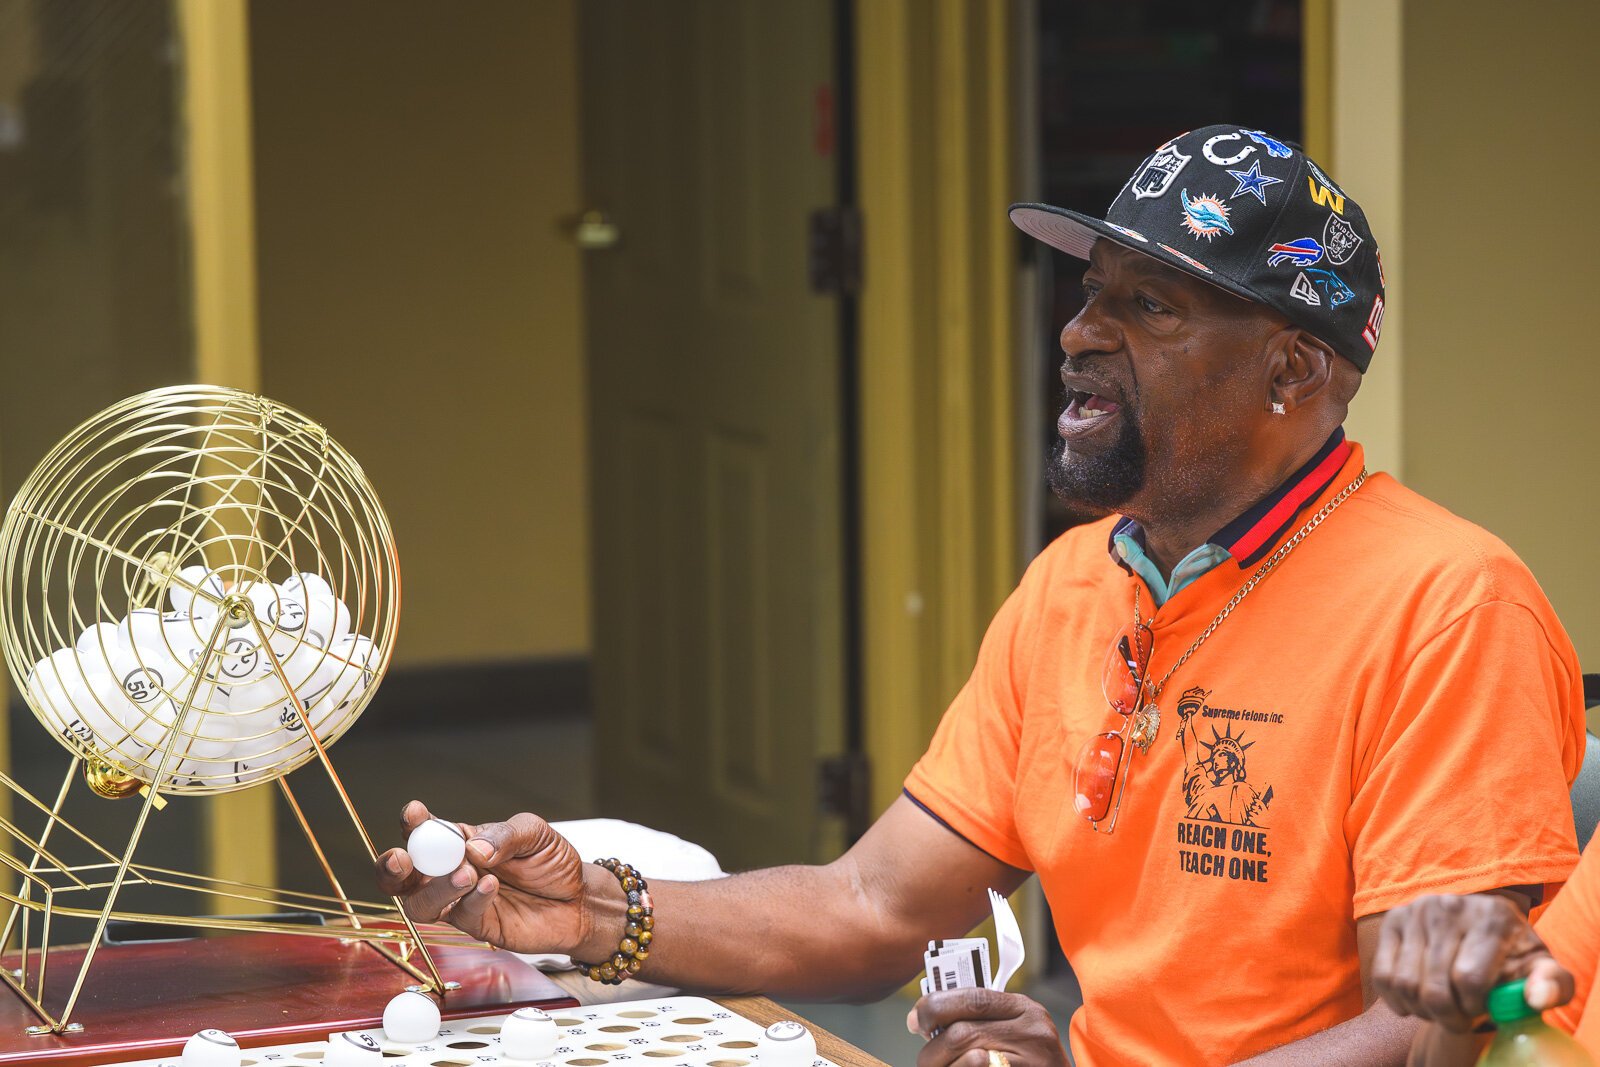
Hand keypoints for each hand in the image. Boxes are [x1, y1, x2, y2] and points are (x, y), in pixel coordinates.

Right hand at [373, 800, 591, 953]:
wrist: (579, 899)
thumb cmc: (552, 862)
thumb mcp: (534, 834)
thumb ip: (504, 836)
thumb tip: (473, 848)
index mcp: (461, 842)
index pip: (425, 832)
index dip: (413, 824)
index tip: (414, 814)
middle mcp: (452, 871)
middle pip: (404, 875)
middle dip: (391, 867)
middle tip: (401, 859)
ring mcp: (461, 901)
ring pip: (421, 902)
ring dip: (435, 888)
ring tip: (466, 874)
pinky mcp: (477, 926)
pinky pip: (461, 916)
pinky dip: (472, 900)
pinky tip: (491, 887)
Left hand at [906, 989, 1066, 1066]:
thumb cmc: (1029, 1058)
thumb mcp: (1014, 1028)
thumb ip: (980, 1018)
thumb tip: (925, 1016)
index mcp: (1024, 1009)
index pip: (972, 999)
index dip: (935, 1007)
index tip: (917, 1018)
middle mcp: (1032, 1033)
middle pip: (963, 1034)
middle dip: (933, 1048)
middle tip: (926, 1058)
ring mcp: (1031, 1063)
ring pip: (967, 1060)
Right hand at [1372, 892, 1573, 1031]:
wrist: (1482, 929)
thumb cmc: (1514, 957)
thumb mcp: (1542, 970)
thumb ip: (1552, 985)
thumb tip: (1535, 998)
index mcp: (1493, 916)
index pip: (1469, 979)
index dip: (1475, 1007)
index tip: (1484, 1008)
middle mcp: (1450, 905)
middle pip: (1435, 988)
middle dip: (1448, 1017)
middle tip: (1460, 1020)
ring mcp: (1417, 910)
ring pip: (1405, 984)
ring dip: (1422, 1011)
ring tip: (1441, 1009)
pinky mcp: (1393, 919)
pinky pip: (1383, 976)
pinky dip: (1397, 1001)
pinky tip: (1416, 1002)